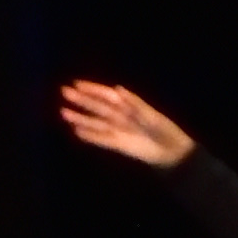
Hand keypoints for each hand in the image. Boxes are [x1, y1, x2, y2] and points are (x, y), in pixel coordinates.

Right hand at [56, 81, 194, 168]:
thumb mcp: (151, 116)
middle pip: (98, 107)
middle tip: (64, 93)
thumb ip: (134, 103)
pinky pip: (100, 138)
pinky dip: (89, 135)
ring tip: (64, 113)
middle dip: (82, 100)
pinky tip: (76, 132)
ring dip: (80, 118)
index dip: (92, 89)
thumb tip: (117, 88)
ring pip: (95, 122)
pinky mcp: (118, 144)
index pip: (107, 95)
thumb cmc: (165, 131)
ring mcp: (118, 130)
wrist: (173, 152)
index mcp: (129, 106)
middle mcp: (121, 116)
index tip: (76, 84)